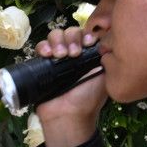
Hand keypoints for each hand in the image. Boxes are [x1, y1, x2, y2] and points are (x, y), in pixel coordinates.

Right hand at [34, 25, 106, 146]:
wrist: (69, 115)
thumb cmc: (89, 98)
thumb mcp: (104, 76)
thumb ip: (105, 57)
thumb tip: (103, 39)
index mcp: (88, 55)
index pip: (86, 34)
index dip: (86, 34)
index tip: (88, 43)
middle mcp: (73, 54)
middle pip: (70, 32)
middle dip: (72, 38)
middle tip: (73, 54)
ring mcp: (57, 58)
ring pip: (55, 35)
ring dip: (58, 41)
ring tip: (60, 55)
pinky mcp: (42, 64)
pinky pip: (41, 47)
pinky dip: (43, 46)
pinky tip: (47, 54)